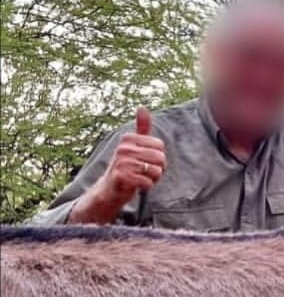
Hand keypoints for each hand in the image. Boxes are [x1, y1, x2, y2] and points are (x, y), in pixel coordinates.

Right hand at [69, 107, 166, 224]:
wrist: (110, 189)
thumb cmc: (126, 167)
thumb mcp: (134, 145)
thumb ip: (141, 128)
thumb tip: (142, 107)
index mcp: (128, 138)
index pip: (160, 146)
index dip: (158, 157)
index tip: (144, 161)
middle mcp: (124, 148)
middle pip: (161, 158)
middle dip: (157, 169)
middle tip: (143, 172)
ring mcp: (122, 162)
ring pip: (156, 171)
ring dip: (152, 179)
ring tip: (140, 178)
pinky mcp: (122, 177)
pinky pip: (148, 182)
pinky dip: (146, 186)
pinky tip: (136, 186)